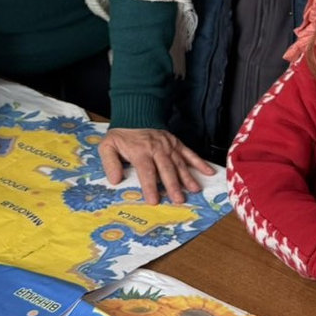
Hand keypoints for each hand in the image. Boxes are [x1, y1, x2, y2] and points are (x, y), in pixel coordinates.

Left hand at [98, 127, 215, 203]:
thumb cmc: (121, 135)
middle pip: (166, 168)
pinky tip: (208, 172)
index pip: (146, 171)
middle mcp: (156, 148)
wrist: (135, 114)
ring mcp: (168, 145)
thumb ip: (110, 163)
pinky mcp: (176, 143)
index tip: (154, 200)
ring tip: (194, 190)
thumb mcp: (107, 146)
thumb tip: (115, 180)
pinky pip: (189, 153)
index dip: (150, 186)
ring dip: (188, 177)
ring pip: (179, 163)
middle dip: (173, 185)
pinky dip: (200, 162)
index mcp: (140, 151)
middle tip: (179, 200)